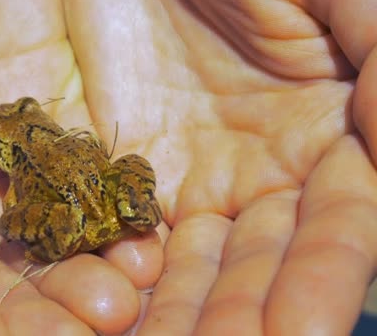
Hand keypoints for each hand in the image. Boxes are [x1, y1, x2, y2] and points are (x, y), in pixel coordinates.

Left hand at [61, 0, 376, 333]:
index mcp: (332, 138)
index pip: (338, 230)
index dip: (321, 279)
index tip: (301, 331)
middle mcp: (268, 174)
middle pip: (264, 264)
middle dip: (245, 315)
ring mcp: (196, 179)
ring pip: (196, 265)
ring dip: (185, 314)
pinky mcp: (132, 175)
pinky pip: (130, 235)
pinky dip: (124, 273)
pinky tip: (117, 309)